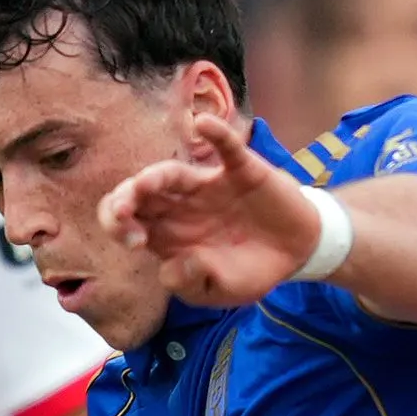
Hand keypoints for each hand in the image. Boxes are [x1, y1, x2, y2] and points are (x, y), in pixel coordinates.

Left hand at [103, 112, 330, 309]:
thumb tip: (170, 268)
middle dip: (124, 199)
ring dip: (155, 175)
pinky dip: (216, 134)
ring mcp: (208, 186)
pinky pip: (227, 148)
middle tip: (124, 211)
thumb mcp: (219, 291)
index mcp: (168, 235)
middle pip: (141, 194)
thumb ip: (190, 283)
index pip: (127, 222)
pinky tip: (203, 123)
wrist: (296, 252)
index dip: (119, 227)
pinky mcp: (240, 171)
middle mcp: (180, 206)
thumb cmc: (250, 270)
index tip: (137, 241)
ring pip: (172, 173)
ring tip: (147, 183)